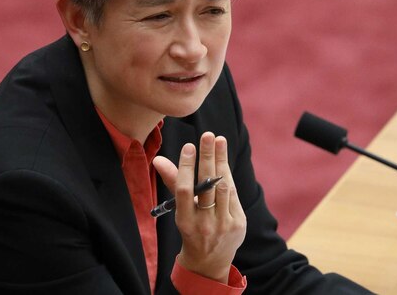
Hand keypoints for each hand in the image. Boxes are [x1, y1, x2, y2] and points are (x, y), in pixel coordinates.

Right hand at [153, 132, 246, 282]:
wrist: (209, 262)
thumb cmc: (191, 229)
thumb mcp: (179, 211)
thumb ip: (173, 183)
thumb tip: (157, 160)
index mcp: (185, 221)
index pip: (185, 190)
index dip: (187, 167)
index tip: (189, 146)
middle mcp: (205, 224)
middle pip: (207, 185)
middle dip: (208, 157)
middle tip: (208, 135)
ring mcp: (224, 224)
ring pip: (223, 187)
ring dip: (221, 161)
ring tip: (218, 141)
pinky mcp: (239, 224)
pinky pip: (233, 194)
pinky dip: (227, 175)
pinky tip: (223, 160)